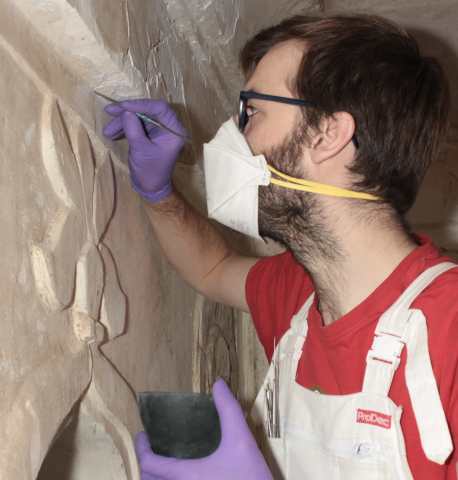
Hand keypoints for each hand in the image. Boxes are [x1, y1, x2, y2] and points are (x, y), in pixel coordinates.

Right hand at [103, 99, 186, 202]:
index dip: (141, 104)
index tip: (123, 106)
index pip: (160, 108)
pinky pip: (136, 124)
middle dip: (127, 112)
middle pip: (147, 110)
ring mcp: (158, 129)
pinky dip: (123, 127)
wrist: (150, 186)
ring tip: (108, 131)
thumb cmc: (151, 171)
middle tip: (109, 111)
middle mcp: (168, 126)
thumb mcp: (141, 150)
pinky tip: (111, 133)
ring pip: (139, 116)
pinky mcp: (149, 133)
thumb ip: (134, 129)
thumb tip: (126, 111)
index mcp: (174, 130)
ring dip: (121, 121)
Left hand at [135, 380, 272, 479]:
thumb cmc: (250, 477)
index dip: (142, 448)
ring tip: (163, 465)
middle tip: (152, 449)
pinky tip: (180, 478)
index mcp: (185, 476)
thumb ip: (228, 409)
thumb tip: (218, 384)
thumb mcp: (241, 439)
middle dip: (146, 465)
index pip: (150, 464)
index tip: (143, 436)